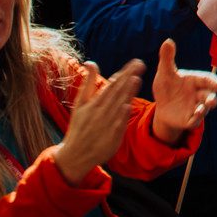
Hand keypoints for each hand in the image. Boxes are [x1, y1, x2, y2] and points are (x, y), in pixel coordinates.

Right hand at [55, 59, 143, 186]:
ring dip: (126, 93)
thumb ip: (88, 83)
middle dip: (128, 78)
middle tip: (141, 64)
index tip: (134, 63)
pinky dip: (120, 116)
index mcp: (92, 104)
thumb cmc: (79, 126)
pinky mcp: (110, 139)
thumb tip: (90, 62)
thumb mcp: (80, 104)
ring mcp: (105, 126)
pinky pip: (116, 126)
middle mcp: (99, 113)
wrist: (75, 155)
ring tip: (136, 79)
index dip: (123, 73)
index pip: (111, 85)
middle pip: (116, 93)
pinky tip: (127, 106)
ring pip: (117, 106)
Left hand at [149, 38, 216, 143]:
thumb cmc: (167, 87)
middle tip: (212, 100)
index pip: (207, 80)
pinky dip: (197, 118)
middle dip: (212, 98)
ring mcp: (195, 107)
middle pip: (210, 95)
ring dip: (205, 108)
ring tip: (204, 107)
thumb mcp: (165, 72)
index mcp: (195, 81)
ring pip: (204, 109)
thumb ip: (167, 58)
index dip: (214, 82)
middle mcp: (199, 94)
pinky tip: (195, 114)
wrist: (161, 107)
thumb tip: (167, 40)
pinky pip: (195, 120)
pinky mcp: (189, 119)